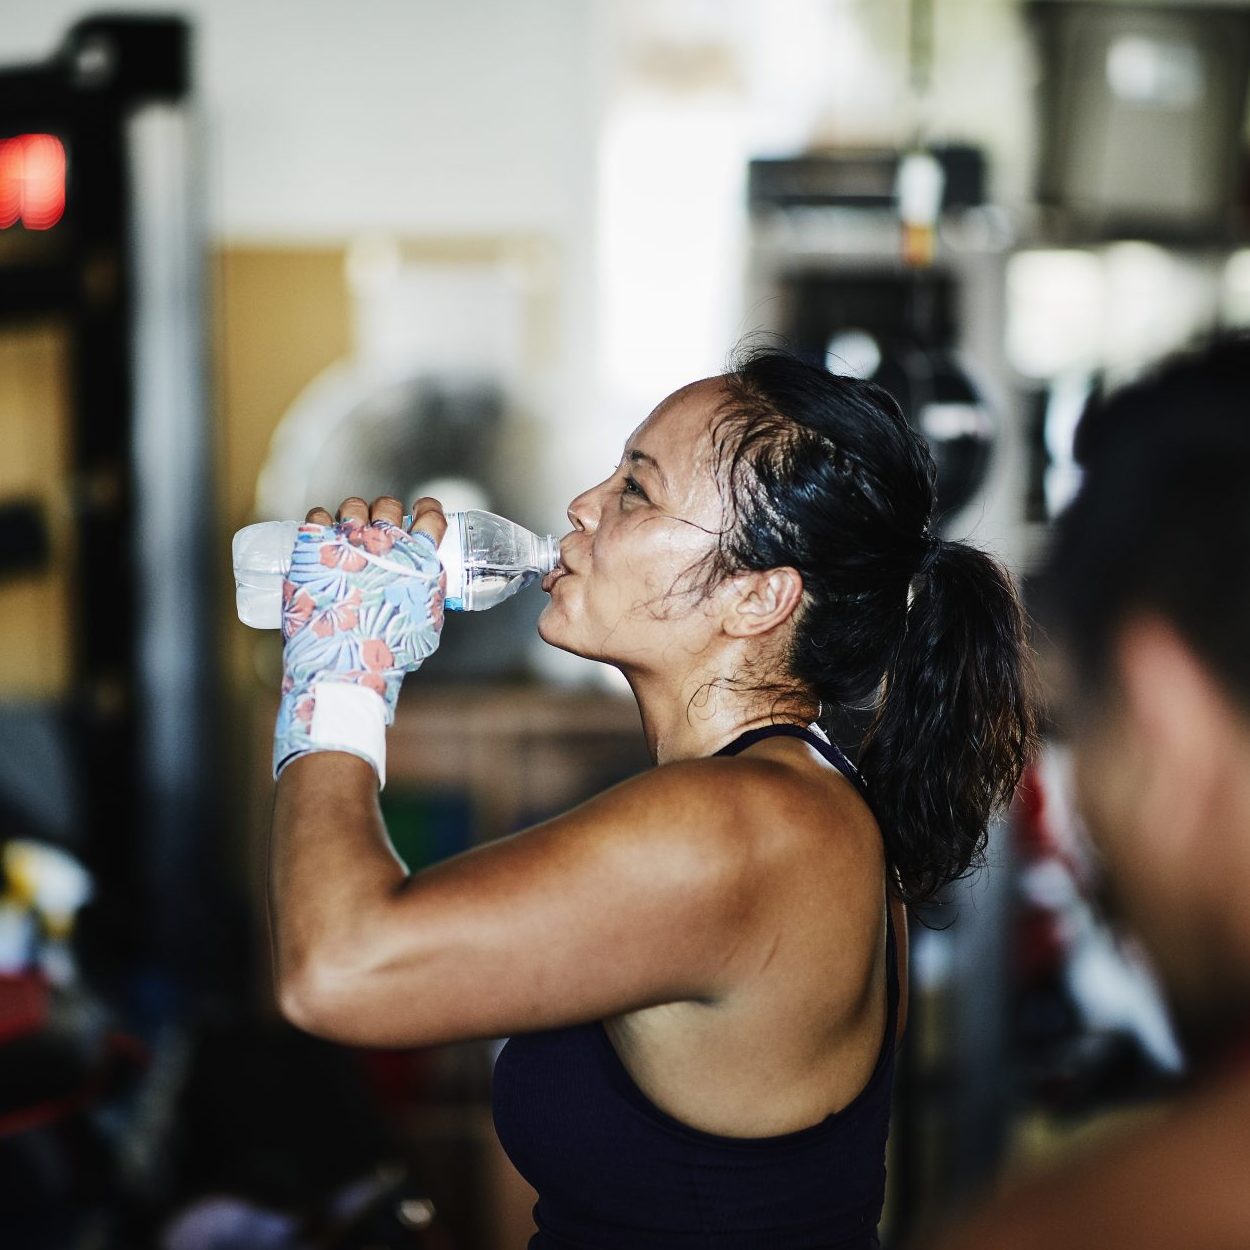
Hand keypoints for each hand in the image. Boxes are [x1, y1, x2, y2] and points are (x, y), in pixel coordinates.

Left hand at [273, 496, 447, 783]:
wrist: (342, 672)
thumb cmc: (388, 658)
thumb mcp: (426, 626)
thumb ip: (428, 599)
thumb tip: (425, 588)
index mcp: (419, 560)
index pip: (431, 517)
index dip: (429, 511)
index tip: (423, 515)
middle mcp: (385, 544)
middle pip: (390, 506)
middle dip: (388, 513)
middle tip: (381, 532)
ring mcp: (348, 541)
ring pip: (353, 506)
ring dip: (354, 515)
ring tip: (350, 532)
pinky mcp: (312, 548)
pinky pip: (316, 516)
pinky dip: (319, 520)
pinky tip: (322, 532)